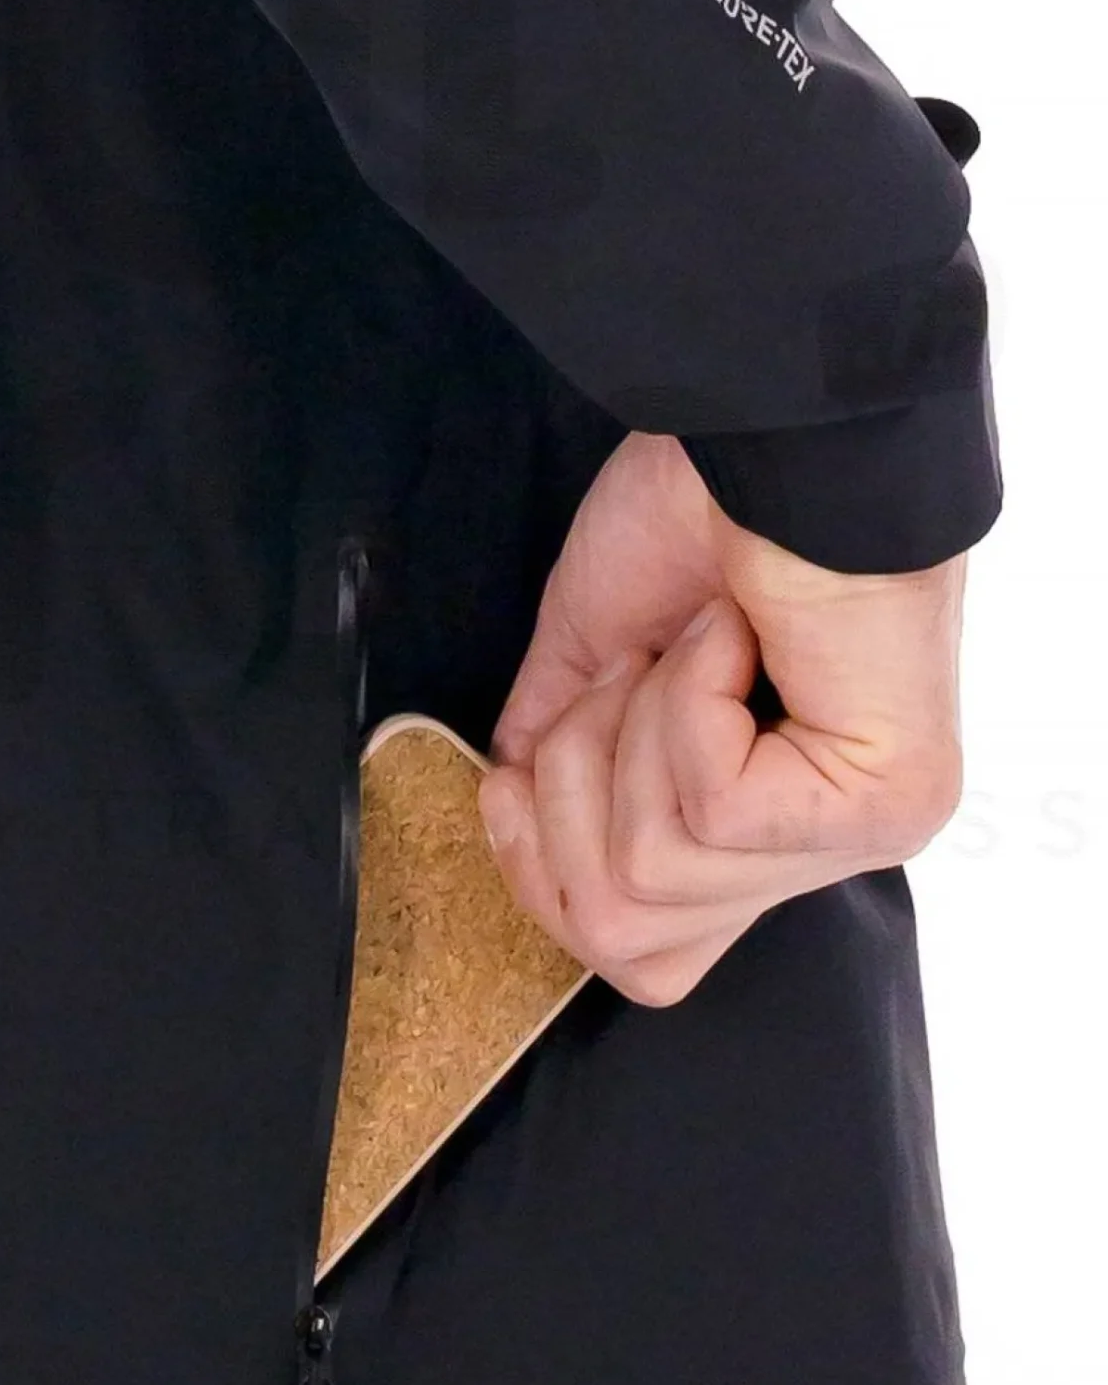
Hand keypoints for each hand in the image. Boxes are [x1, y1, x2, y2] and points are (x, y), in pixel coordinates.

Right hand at [477, 432, 967, 1006]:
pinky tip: (733, 631)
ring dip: (628, 732)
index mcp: (777, 821)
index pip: (646, 962)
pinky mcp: (878, 799)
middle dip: (571, 795)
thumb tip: (506, 804)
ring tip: (686, 644)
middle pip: (630, 943)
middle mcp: (835, 849)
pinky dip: (684, 700)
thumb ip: (556, 745)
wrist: (777, 423)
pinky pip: (708, 809)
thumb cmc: (706, 506)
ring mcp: (865, 833)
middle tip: (623, 677)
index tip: (513, 777)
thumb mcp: (597, 650)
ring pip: (654, 876)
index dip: (543, 884)